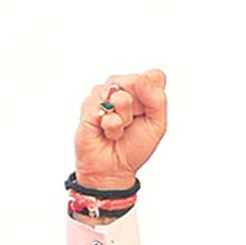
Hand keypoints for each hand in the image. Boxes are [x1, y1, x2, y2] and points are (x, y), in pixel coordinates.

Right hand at [74, 69, 167, 188]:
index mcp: (140, 91)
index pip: (153, 76)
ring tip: (121, 128)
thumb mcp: (157, 124)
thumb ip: (157, 99)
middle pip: (136, 81)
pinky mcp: (88, 106)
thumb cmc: (135, 145)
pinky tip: (109, 133)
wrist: (115, 168)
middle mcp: (121, 89)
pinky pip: (103, 107)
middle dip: (138, 107)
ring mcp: (102, 96)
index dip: (152, 95)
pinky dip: (112, 126)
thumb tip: (146, 76)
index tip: (148, 113)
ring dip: (124, 118)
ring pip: (119, 94)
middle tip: (133, 122)